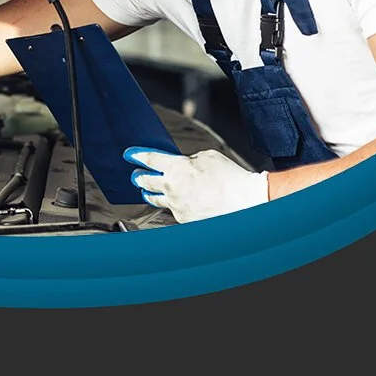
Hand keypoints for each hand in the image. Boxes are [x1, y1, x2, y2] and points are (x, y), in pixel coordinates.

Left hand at [123, 147, 269, 223]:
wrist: (245, 202)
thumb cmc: (230, 178)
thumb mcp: (208, 157)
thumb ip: (188, 160)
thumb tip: (181, 165)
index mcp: (177, 168)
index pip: (150, 159)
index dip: (138, 155)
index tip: (130, 155)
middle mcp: (172, 188)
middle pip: (146, 181)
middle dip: (139, 176)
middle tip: (135, 174)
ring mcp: (177, 206)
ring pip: (156, 199)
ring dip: (150, 193)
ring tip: (146, 190)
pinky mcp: (184, 220)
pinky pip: (174, 210)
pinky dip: (175, 204)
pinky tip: (179, 202)